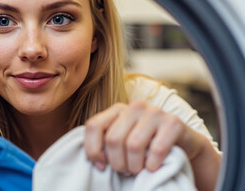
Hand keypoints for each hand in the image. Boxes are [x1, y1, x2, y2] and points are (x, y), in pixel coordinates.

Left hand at [84, 100, 205, 174]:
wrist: (184, 145)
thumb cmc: (146, 147)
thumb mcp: (123, 141)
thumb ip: (106, 142)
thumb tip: (94, 158)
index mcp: (118, 109)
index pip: (93, 125)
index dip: (93, 149)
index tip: (100, 165)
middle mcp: (135, 106)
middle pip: (113, 139)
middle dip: (117, 162)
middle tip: (124, 171)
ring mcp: (155, 112)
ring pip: (133, 145)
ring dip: (134, 166)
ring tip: (137, 170)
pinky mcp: (173, 122)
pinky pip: (157, 149)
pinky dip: (152, 165)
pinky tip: (152, 167)